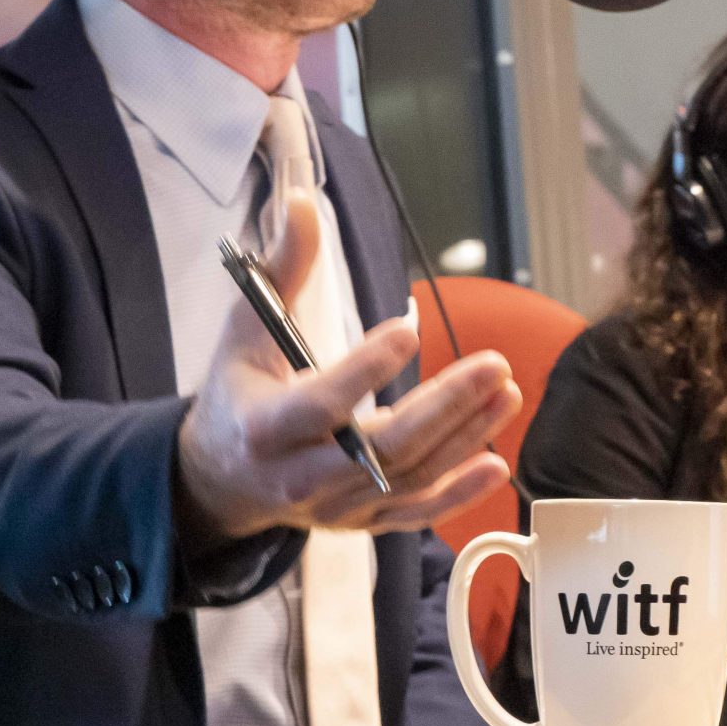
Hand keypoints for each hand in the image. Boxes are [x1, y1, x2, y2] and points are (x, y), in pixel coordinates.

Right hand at [176, 191, 521, 547]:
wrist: (219, 479)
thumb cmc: (240, 392)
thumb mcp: (248, 328)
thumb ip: (283, 267)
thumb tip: (304, 202)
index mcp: (265, 426)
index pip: (320, 402)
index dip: (365, 369)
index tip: (408, 329)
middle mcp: (301, 475)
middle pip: (381, 448)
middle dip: (443, 407)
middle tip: (494, 365)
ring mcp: (335, 506)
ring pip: (408, 478)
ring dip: (465, 437)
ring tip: (506, 390)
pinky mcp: (360, 524)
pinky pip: (415, 514)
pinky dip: (458, 496)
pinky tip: (497, 465)